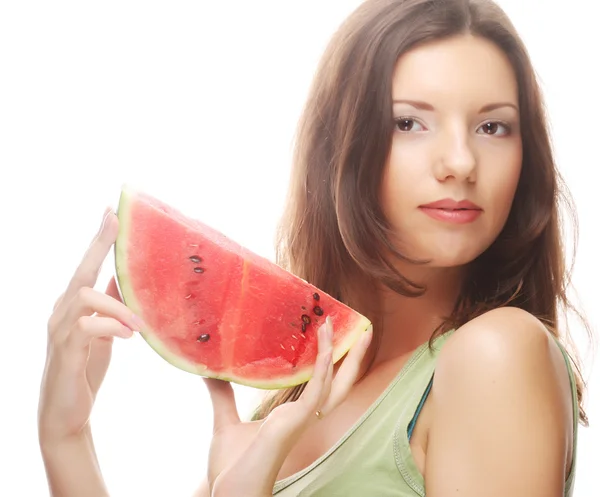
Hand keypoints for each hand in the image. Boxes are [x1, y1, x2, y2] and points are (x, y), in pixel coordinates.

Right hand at [38, 208, 141, 445]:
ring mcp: (60, 331)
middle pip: (80, 271)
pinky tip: (127, 334)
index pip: (85, 267)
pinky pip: (85, 328)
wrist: (66, 413)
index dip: (98, 240)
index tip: (111, 212)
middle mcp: (61, 313)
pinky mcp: (65, 352)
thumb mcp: (104, 334)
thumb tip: (120, 280)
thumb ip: (108, 307)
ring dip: (116, 306)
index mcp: (72, 307)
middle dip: (98, 245)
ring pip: (83, 296)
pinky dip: (110, 326)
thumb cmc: (84, 371)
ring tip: (137, 325)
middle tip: (115, 220)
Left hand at [204, 316, 372, 496]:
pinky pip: (318, 388)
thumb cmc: (231, 466)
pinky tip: (324, 344)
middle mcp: (304, 415)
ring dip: (338, 351)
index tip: (332, 336)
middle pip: (339, 381)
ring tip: (343, 325)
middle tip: (364, 329)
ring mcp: (303, 418)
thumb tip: (208, 372)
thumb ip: (222, 395)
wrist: (230, 492)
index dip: (330, 361)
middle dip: (353, 357)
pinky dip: (323, 365)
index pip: (320, 384)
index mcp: (292, 415)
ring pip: (333, 380)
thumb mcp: (225, 421)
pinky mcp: (297, 420)